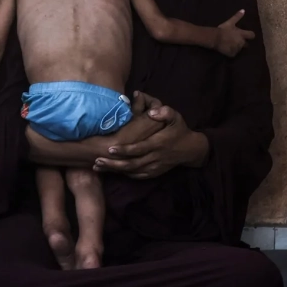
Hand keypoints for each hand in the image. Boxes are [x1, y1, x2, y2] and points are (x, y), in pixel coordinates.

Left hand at [94, 98, 208, 178]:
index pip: (139, 149)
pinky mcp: (155, 172)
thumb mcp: (175, 117)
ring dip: (115, 170)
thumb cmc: (179, 130)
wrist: (190, 149)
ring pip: (133, 171)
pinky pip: (138, 176)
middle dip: (113, 164)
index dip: (124, 150)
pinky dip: (125, 174)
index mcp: (158, 144)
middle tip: (96, 161)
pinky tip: (112, 171)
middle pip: (131, 163)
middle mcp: (155, 157)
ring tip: (98, 167)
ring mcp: (155, 167)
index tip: (110, 149)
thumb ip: (164, 112)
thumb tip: (152, 111)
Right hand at [216, 9, 254, 56]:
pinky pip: (234, 54)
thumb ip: (237, 16)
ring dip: (237, 47)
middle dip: (243, 43)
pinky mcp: (232, 54)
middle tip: (236, 40)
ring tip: (230, 44)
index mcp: (242, 34)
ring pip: (239, 49)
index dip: (250, 35)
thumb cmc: (223, 29)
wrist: (215, 38)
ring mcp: (237, 49)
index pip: (252, 35)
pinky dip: (231, 52)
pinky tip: (227, 49)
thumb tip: (243, 10)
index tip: (247, 35)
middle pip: (246, 44)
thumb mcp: (230, 22)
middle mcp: (241, 42)